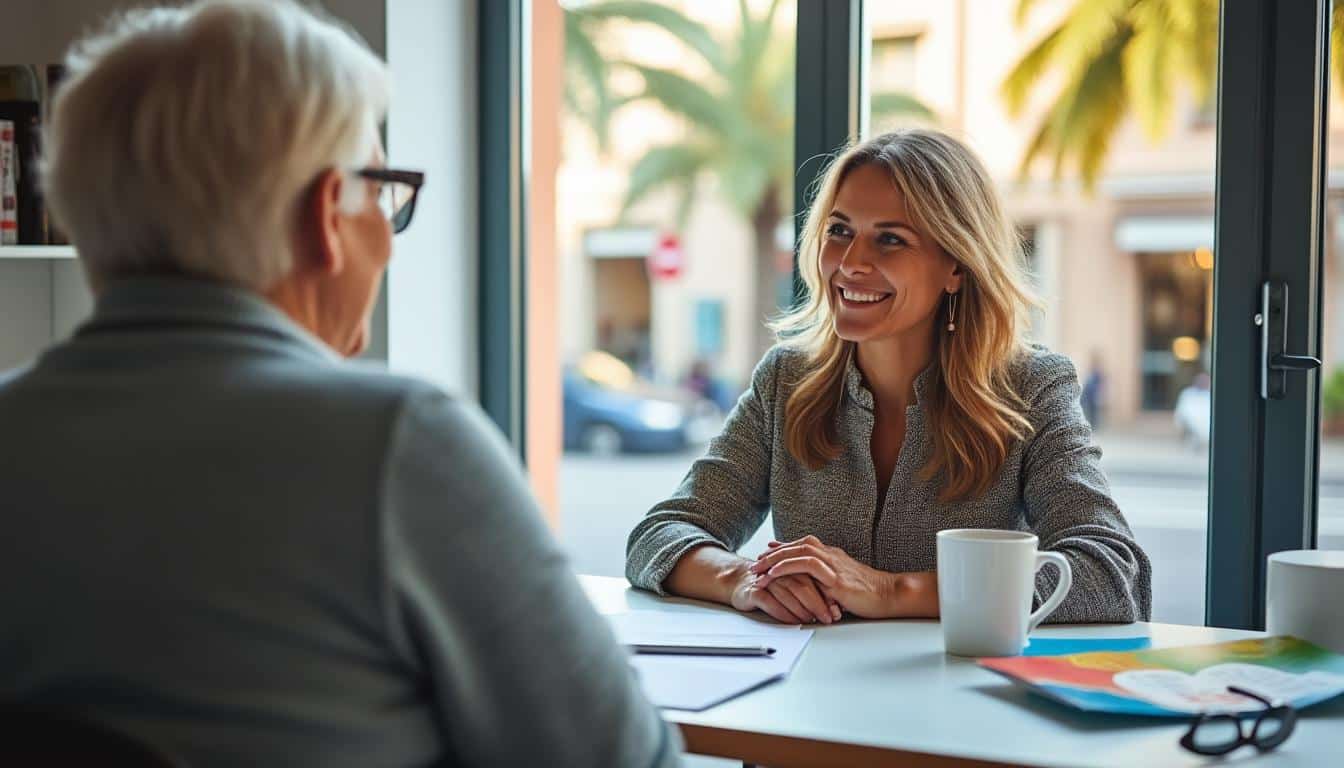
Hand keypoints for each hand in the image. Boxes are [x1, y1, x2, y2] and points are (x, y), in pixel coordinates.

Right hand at [730, 567, 841, 624]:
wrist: (740, 581)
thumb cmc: (771, 584)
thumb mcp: (794, 584)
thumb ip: (813, 591)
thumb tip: (836, 608)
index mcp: (794, 567)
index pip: (814, 579)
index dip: (827, 595)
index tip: (838, 610)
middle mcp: (782, 572)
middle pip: (803, 586)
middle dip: (818, 604)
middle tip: (828, 618)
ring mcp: (768, 581)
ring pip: (788, 594)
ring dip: (802, 610)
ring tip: (812, 621)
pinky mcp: (755, 591)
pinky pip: (771, 602)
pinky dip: (784, 613)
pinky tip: (792, 622)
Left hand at [750, 535, 933, 618]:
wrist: (890, 595)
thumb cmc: (869, 595)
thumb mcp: (842, 585)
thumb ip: (826, 582)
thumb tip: (809, 586)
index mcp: (832, 556)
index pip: (803, 546)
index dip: (783, 548)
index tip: (766, 551)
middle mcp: (831, 556)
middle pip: (797, 546)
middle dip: (773, 553)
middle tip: (755, 562)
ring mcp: (833, 564)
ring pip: (799, 552)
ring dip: (775, 559)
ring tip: (758, 568)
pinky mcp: (835, 576)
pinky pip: (807, 565)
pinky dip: (788, 566)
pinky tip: (774, 573)